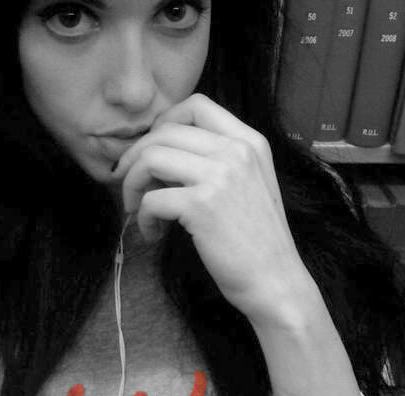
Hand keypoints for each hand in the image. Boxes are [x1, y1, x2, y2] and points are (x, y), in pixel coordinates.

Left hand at [111, 94, 317, 324]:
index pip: (196, 105)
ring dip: (132, 184)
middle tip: (128, 182)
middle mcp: (236, 150)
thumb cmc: (257, 239)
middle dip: (136, 156)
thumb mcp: (249, 184)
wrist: (276, 281)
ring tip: (136, 209)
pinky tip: (152, 234)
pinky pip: (151, 199)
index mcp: (249, 141)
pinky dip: (143, 217)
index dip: (163, 122)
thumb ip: (217, 160)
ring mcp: (220, 175)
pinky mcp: (202, 205)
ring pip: (151, 157)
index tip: (151, 150)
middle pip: (165, 130)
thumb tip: (161, 153)